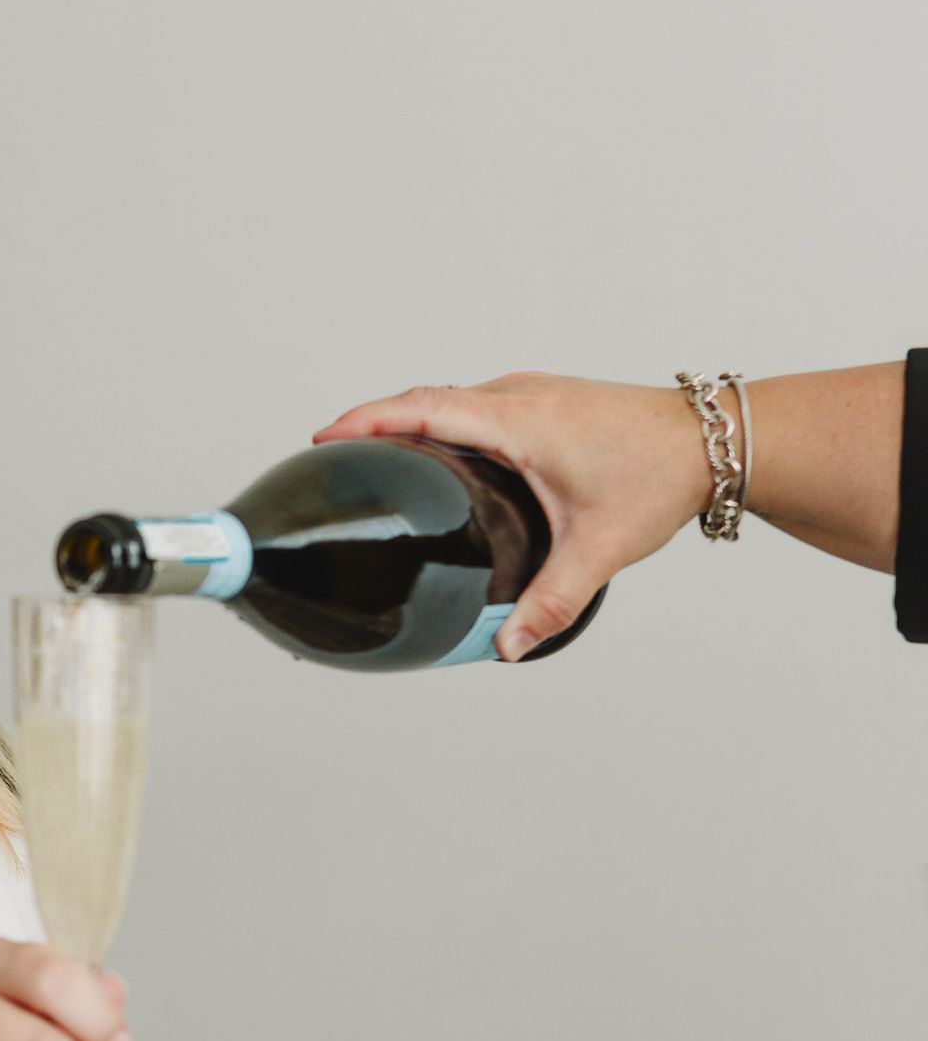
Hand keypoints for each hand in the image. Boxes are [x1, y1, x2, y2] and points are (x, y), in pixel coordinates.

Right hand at [313, 372, 711, 658]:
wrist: (717, 439)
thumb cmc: (661, 478)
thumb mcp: (599, 550)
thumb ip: (550, 603)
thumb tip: (506, 648)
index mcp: (521, 422)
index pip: (424, 410)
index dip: (368, 420)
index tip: (324, 437)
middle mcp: (520, 395)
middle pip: (426, 398)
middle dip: (373, 421)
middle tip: (331, 454)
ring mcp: (533, 392)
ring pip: (451, 397)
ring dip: (408, 418)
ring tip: (372, 455)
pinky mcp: (545, 398)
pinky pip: (475, 402)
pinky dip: (441, 420)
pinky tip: (437, 455)